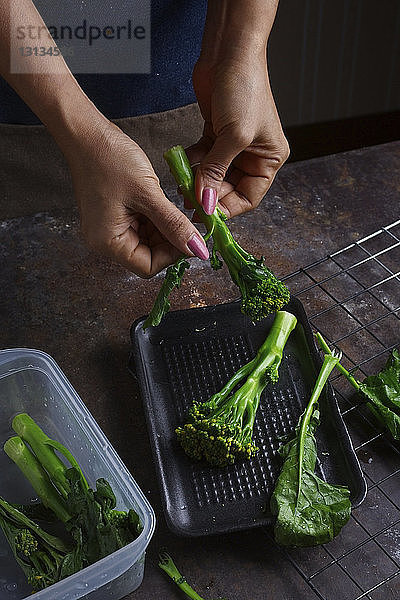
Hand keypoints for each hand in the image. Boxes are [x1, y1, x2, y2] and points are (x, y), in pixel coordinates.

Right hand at [62, 119, 208, 277]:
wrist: (87, 132)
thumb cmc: (110, 159)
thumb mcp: (148, 194)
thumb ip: (174, 224)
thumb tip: (197, 249)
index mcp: (107, 242)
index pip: (148, 267)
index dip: (173, 255)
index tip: (192, 238)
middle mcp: (105, 241)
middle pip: (148, 256)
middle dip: (170, 241)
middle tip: (188, 221)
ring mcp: (109, 228)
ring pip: (148, 241)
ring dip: (165, 229)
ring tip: (174, 207)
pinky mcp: (115, 216)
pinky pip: (142, 226)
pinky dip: (156, 219)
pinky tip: (163, 202)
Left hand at [187, 53, 288, 217]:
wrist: (229, 51)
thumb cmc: (244, 89)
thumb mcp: (234, 136)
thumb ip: (217, 171)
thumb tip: (205, 202)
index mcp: (269, 159)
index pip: (249, 198)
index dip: (228, 208)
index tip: (206, 214)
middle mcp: (253, 155)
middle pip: (229, 189)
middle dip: (209, 194)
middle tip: (189, 200)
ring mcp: (233, 146)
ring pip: (213, 175)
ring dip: (198, 180)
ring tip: (183, 183)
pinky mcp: (215, 134)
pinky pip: (203, 159)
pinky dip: (192, 163)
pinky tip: (182, 163)